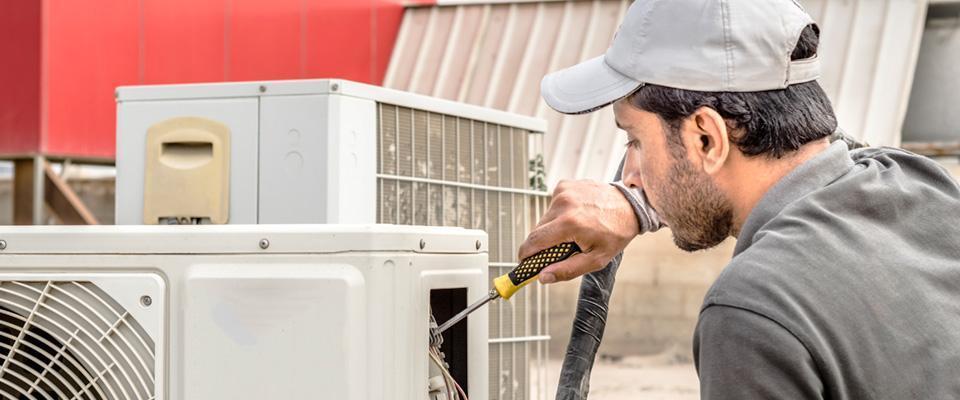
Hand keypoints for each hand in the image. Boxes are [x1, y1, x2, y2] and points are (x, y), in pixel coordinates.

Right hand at [519, 179, 638, 282]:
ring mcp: (564, 191)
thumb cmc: (616, 233)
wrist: (630, 206)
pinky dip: (559, 213)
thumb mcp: (596, 259)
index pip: (534, 241)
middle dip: (543, 242)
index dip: (526, 254)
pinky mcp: (565, 184)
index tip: (524, 261)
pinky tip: (576, 215)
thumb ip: (567, 270)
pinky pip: (553, 205)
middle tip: (558, 249)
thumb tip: (543, 276)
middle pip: (538, 229)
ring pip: (545, 217)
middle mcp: (564, 204)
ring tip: (574, 229)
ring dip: (553, 227)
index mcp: (570, 223)